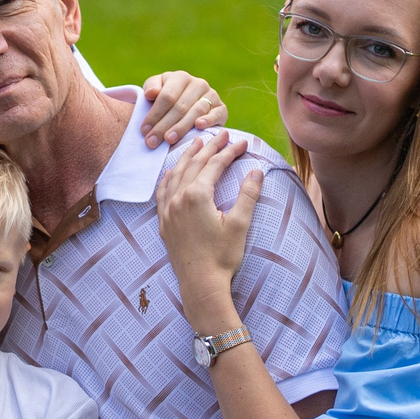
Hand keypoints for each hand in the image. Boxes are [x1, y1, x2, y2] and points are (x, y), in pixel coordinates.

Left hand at [136, 70, 229, 147]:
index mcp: (180, 77)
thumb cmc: (165, 98)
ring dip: (181, 127)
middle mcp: (198, 84)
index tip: (144, 131)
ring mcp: (212, 95)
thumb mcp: (154, 90)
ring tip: (169, 140)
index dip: (155, 114)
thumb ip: (151, 87)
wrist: (185, 105)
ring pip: (196, 111)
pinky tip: (198, 126)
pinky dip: (209, 120)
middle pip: (180, 106)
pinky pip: (217, 114)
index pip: (167, 97)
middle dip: (164, 125)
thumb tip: (152, 93)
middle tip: (152, 141)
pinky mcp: (221, 108)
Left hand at [153, 131, 258, 325]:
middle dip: (210, 147)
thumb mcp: (240, 223)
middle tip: (222, 134)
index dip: (230, 151)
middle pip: (195, 164)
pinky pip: (162, 192)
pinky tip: (171, 172)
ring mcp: (168, 210)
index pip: (215, 164)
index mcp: (197, 195)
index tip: (243, 143)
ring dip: (188, 157)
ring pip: (176, 174)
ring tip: (197, 143)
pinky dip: (168, 177)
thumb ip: (248, 194)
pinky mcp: (164, 222)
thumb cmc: (222, 256)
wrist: (201, 284)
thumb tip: (257, 171)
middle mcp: (179, 198)